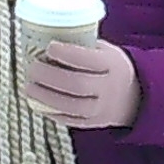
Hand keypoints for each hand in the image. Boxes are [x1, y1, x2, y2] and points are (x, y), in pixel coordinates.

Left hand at [22, 38, 141, 130]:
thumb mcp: (106, 51)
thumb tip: (47, 39)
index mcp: (113, 65)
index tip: (49, 46)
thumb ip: (82, 47)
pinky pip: (69, 120)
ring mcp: (101, 109)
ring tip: (29, 87)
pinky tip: (37, 103)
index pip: (88, 59)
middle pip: (76, 84)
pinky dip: (50, 112)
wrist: (135, 98)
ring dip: (45, 96)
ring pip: (71, 106)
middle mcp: (109, 88)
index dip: (66, 53)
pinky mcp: (93, 124)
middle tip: (32, 68)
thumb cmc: (111, 68)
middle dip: (49, 76)